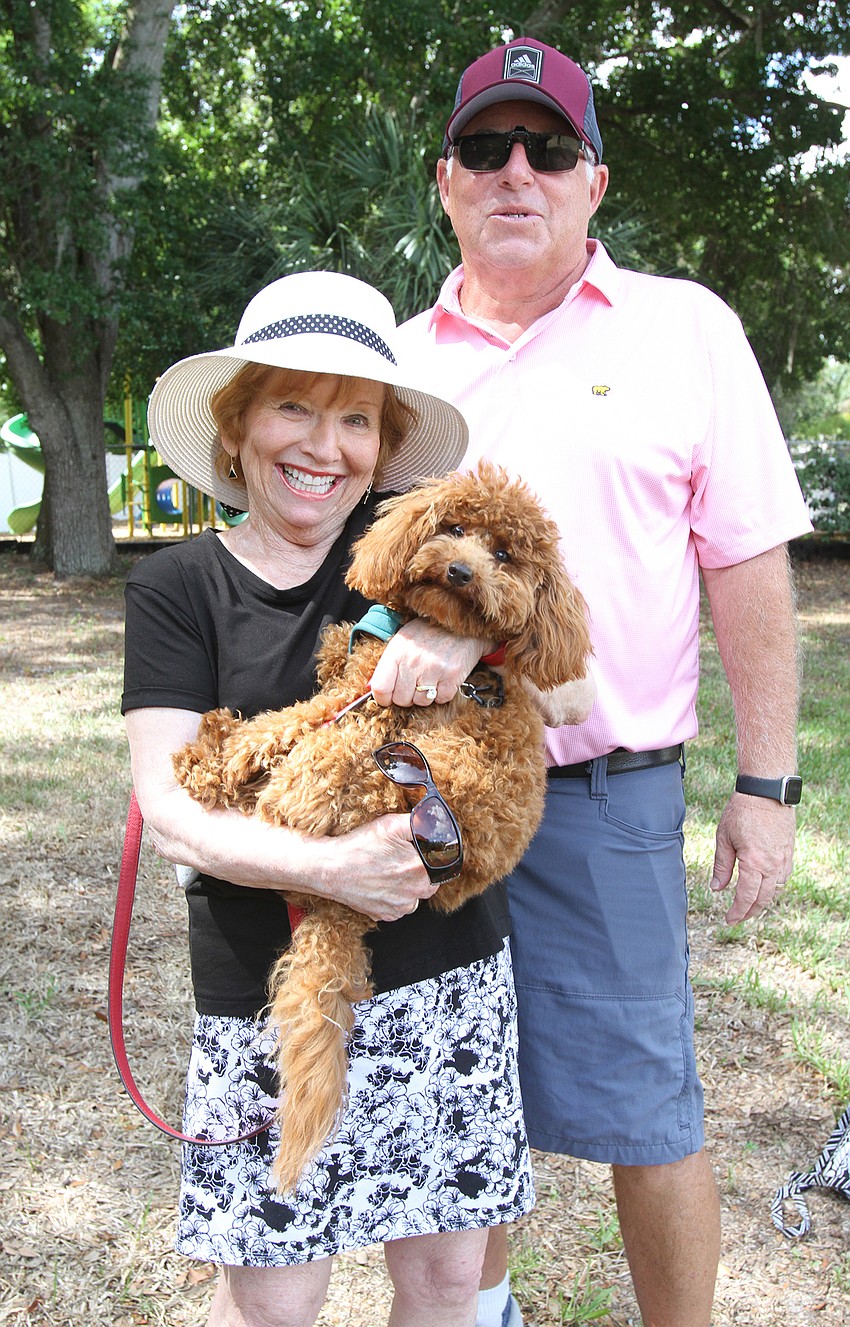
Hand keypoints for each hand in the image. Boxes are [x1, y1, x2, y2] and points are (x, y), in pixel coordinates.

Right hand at [314, 814, 439, 921]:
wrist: (329, 869)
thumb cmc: (358, 847)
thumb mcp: (391, 825)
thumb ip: (420, 824)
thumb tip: (435, 824)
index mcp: (420, 871)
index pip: (443, 865)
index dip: (431, 855)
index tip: (417, 851)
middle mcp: (413, 894)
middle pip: (430, 881)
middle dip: (420, 869)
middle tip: (398, 857)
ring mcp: (400, 908)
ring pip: (415, 894)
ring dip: (408, 884)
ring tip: (387, 870)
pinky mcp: (386, 915)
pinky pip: (400, 906)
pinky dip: (394, 896)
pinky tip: (380, 882)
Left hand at [369, 619, 486, 707]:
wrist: (462, 622)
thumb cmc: (428, 633)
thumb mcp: (402, 641)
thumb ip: (386, 666)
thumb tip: (369, 688)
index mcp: (396, 652)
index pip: (381, 688)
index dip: (383, 698)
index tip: (389, 697)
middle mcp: (413, 661)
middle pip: (401, 700)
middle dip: (407, 696)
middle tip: (415, 683)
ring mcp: (434, 669)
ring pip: (421, 702)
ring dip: (425, 695)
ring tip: (430, 677)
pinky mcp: (452, 676)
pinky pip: (441, 699)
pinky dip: (442, 693)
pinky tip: (443, 678)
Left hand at [710, 792, 795, 923]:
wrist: (766, 792)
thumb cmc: (742, 811)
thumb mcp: (724, 838)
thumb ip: (721, 866)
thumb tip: (717, 889)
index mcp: (754, 863)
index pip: (746, 897)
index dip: (737, 912)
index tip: (728, 920)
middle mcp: (772, 865)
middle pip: (763, 899)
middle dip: (749, 912)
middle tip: (737, 918)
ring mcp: (784, 859)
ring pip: (775, 890)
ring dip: (762, 900)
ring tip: (748, 904)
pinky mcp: (789, 853)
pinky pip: (783, 878)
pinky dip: (773, 887)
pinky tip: (763, 886)